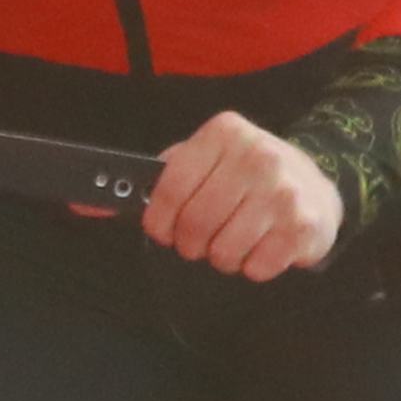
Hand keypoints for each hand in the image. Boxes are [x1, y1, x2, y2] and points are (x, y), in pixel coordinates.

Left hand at [141, 112, 341, 279]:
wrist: (314, 185)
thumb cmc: (244, 177)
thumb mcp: (203, 162)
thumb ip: (154, 180)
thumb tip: (86, 204)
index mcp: (224, 133)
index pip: (170, 188)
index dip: (159, 221)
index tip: (162, 231)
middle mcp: (256, 156)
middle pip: (195, 224)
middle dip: (190, 243)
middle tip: (200, 240)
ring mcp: (283, 190)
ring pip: (223, 251)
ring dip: (221, 257)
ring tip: (233, 240)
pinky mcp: (303, 225)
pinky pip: (255, 267)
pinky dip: (251, 267)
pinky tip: (261, 245)